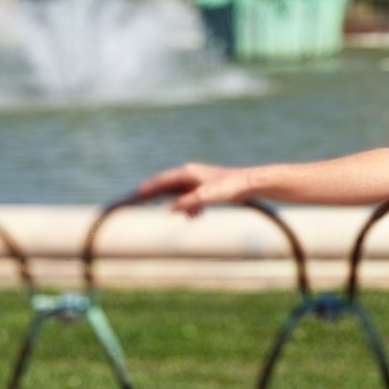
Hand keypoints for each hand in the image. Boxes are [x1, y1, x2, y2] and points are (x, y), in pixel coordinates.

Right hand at [135, 162, 260, 215]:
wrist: (250, 184)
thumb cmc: (229, 187)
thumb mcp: (204, 196)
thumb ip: (186, 202)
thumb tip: (167, 209)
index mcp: (189, 172)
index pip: (163, 179)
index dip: (150, 186)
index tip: (138, 192)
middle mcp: (192, 173)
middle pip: (170, 185)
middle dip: (161, 195)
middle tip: (146, 202)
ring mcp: (200, 180)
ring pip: (182, 193)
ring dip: (180, 205)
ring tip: (183, 217)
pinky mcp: (208, 187)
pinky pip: (193, 197)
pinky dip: (191, 206)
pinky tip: (195, 216)